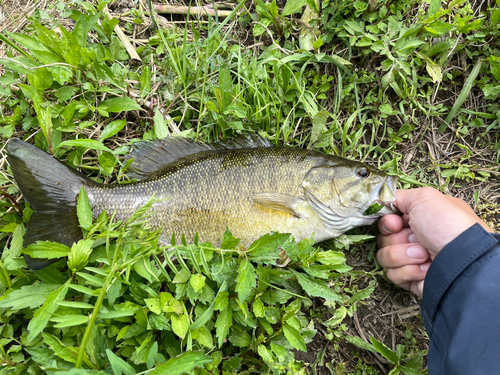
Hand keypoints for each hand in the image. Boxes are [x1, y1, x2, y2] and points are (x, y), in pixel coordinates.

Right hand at [376, 187, 493, 296]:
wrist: (462, 260)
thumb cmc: (448, 225)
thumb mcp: (423, 197)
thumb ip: (397, 196)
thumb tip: (379, 200)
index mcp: (418, 219)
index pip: (387, 219)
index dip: (387, 222)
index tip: (395, 224)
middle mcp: (415, 238)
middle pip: (383, 238)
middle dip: (397, 239)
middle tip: (416, 239)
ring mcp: (412, 259)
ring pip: (384, 256)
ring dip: (403, 254)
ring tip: (424, 255)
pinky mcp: (410, 278)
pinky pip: (392, 274)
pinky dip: (409, 270)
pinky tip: (426, 268)